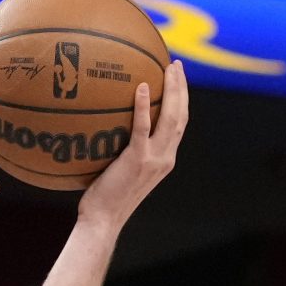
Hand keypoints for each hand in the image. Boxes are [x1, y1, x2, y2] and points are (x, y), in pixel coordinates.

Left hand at [78, 60, 188, 227]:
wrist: (103, 220)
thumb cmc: (104, 197)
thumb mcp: (121, 171)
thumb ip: (125, 150)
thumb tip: (107, 126)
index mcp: (164, 159)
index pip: (179, 125)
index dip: (181, 101)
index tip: (177, 79)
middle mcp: (165, 157)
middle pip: (181, 116)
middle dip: (182, 88)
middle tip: (176, 65)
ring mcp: (154, 159)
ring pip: (171, 118)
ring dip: (172, 90)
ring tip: (167, 68)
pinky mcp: (138, 160)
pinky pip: (143, 128)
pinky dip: (144, 106)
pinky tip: (140, 87)